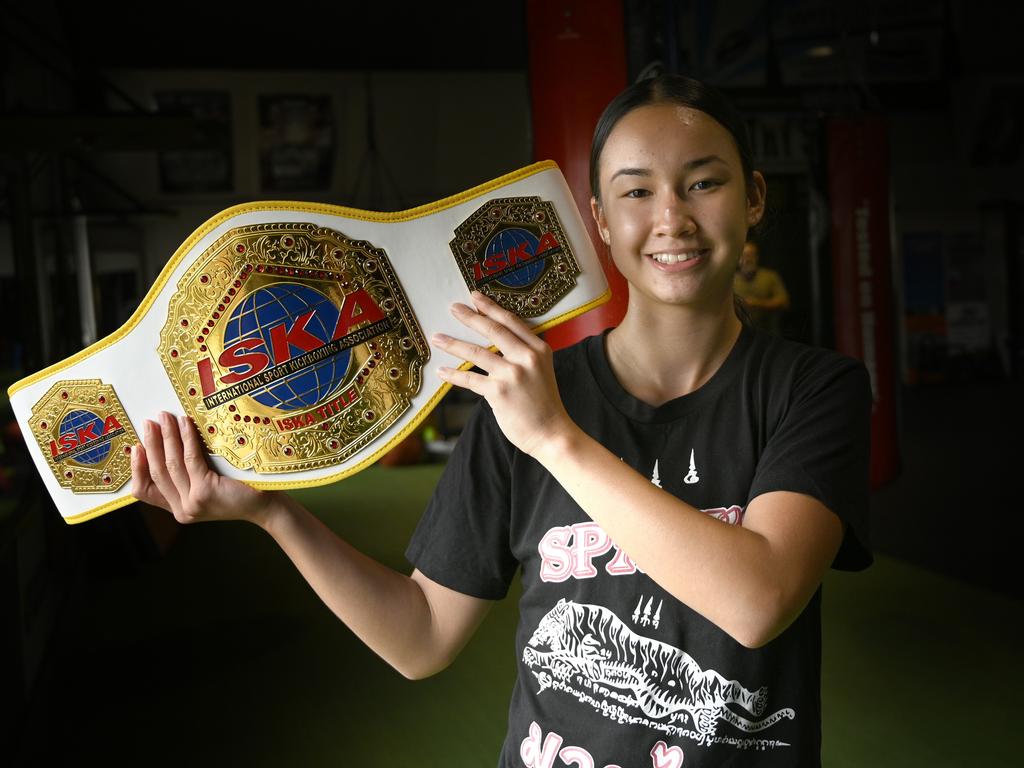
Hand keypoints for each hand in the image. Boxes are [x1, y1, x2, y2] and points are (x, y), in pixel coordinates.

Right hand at [131, 410, 278, 525]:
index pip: (145, 492)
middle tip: (149, 422)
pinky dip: (185, 438)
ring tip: (165, 417)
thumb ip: (186, 477)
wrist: (266, 505)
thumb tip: (165, 444)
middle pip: (157, 473)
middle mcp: (182, 510)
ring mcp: (192, 502)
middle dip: (151, 444)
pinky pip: (190, 459)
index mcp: (179, 510)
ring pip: (171, 464)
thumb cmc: (238, 490)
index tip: (136, 446)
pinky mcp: (205, 491)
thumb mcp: (205, 487)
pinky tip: (185, 423)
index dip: (137, 468)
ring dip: (166, 437)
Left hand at [432, 291, 574, 456]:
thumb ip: (524, 353)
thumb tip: (495, 341)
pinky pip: (470, 379)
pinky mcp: (498, 393)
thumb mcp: (541, 370)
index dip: (491, 307)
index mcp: (539, 349)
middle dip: (470, 317)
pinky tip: (441, 371)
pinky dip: (453, 375)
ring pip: (476, 353)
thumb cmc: (543, 404)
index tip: (475, 297)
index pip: (511, 322)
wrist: (551, 433)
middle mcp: (526, 358)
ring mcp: (512, 375)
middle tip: (453, 308)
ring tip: (437, 337)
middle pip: (493, 330)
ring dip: (453, 344)